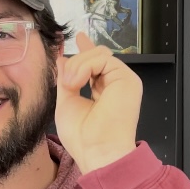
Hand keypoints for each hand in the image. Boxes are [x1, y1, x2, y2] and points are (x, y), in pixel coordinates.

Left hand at [55, 32, 142, 173]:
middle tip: (67, 82)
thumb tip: (62, 59)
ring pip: (98, 54)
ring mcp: (122, 80)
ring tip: (70, 85)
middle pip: (96, 56)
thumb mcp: (67, 103)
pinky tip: (77, 83)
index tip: (79, 37)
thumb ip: (66, 80)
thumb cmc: (82, 136)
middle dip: (76, 61)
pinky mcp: (127, 78)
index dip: (87, 50)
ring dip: (77, 66)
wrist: (98, 152)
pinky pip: (103, 58)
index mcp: (103, 91)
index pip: (96, 64)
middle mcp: (115, 84)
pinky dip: (85, 67)